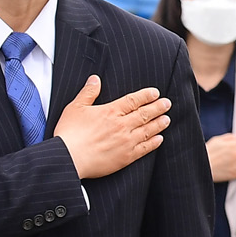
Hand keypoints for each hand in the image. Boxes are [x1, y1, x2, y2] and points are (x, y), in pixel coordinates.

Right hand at [55, 76, 172, 179]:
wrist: (68, 157)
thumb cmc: (69, 132)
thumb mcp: (75, 107)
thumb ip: (88, 92)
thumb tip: (96, 79)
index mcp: (110, 112)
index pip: (133, 100)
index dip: (146, 96)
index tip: (156, 93)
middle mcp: (122, 125)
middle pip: (144, 114)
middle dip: (158, 107)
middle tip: (167, 103)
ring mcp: (126, 142)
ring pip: (148, 130)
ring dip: (159, 124)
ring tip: (167, 119)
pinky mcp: (126, 157)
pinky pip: (145, 148)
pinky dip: (154, 143)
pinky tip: (160, 139)